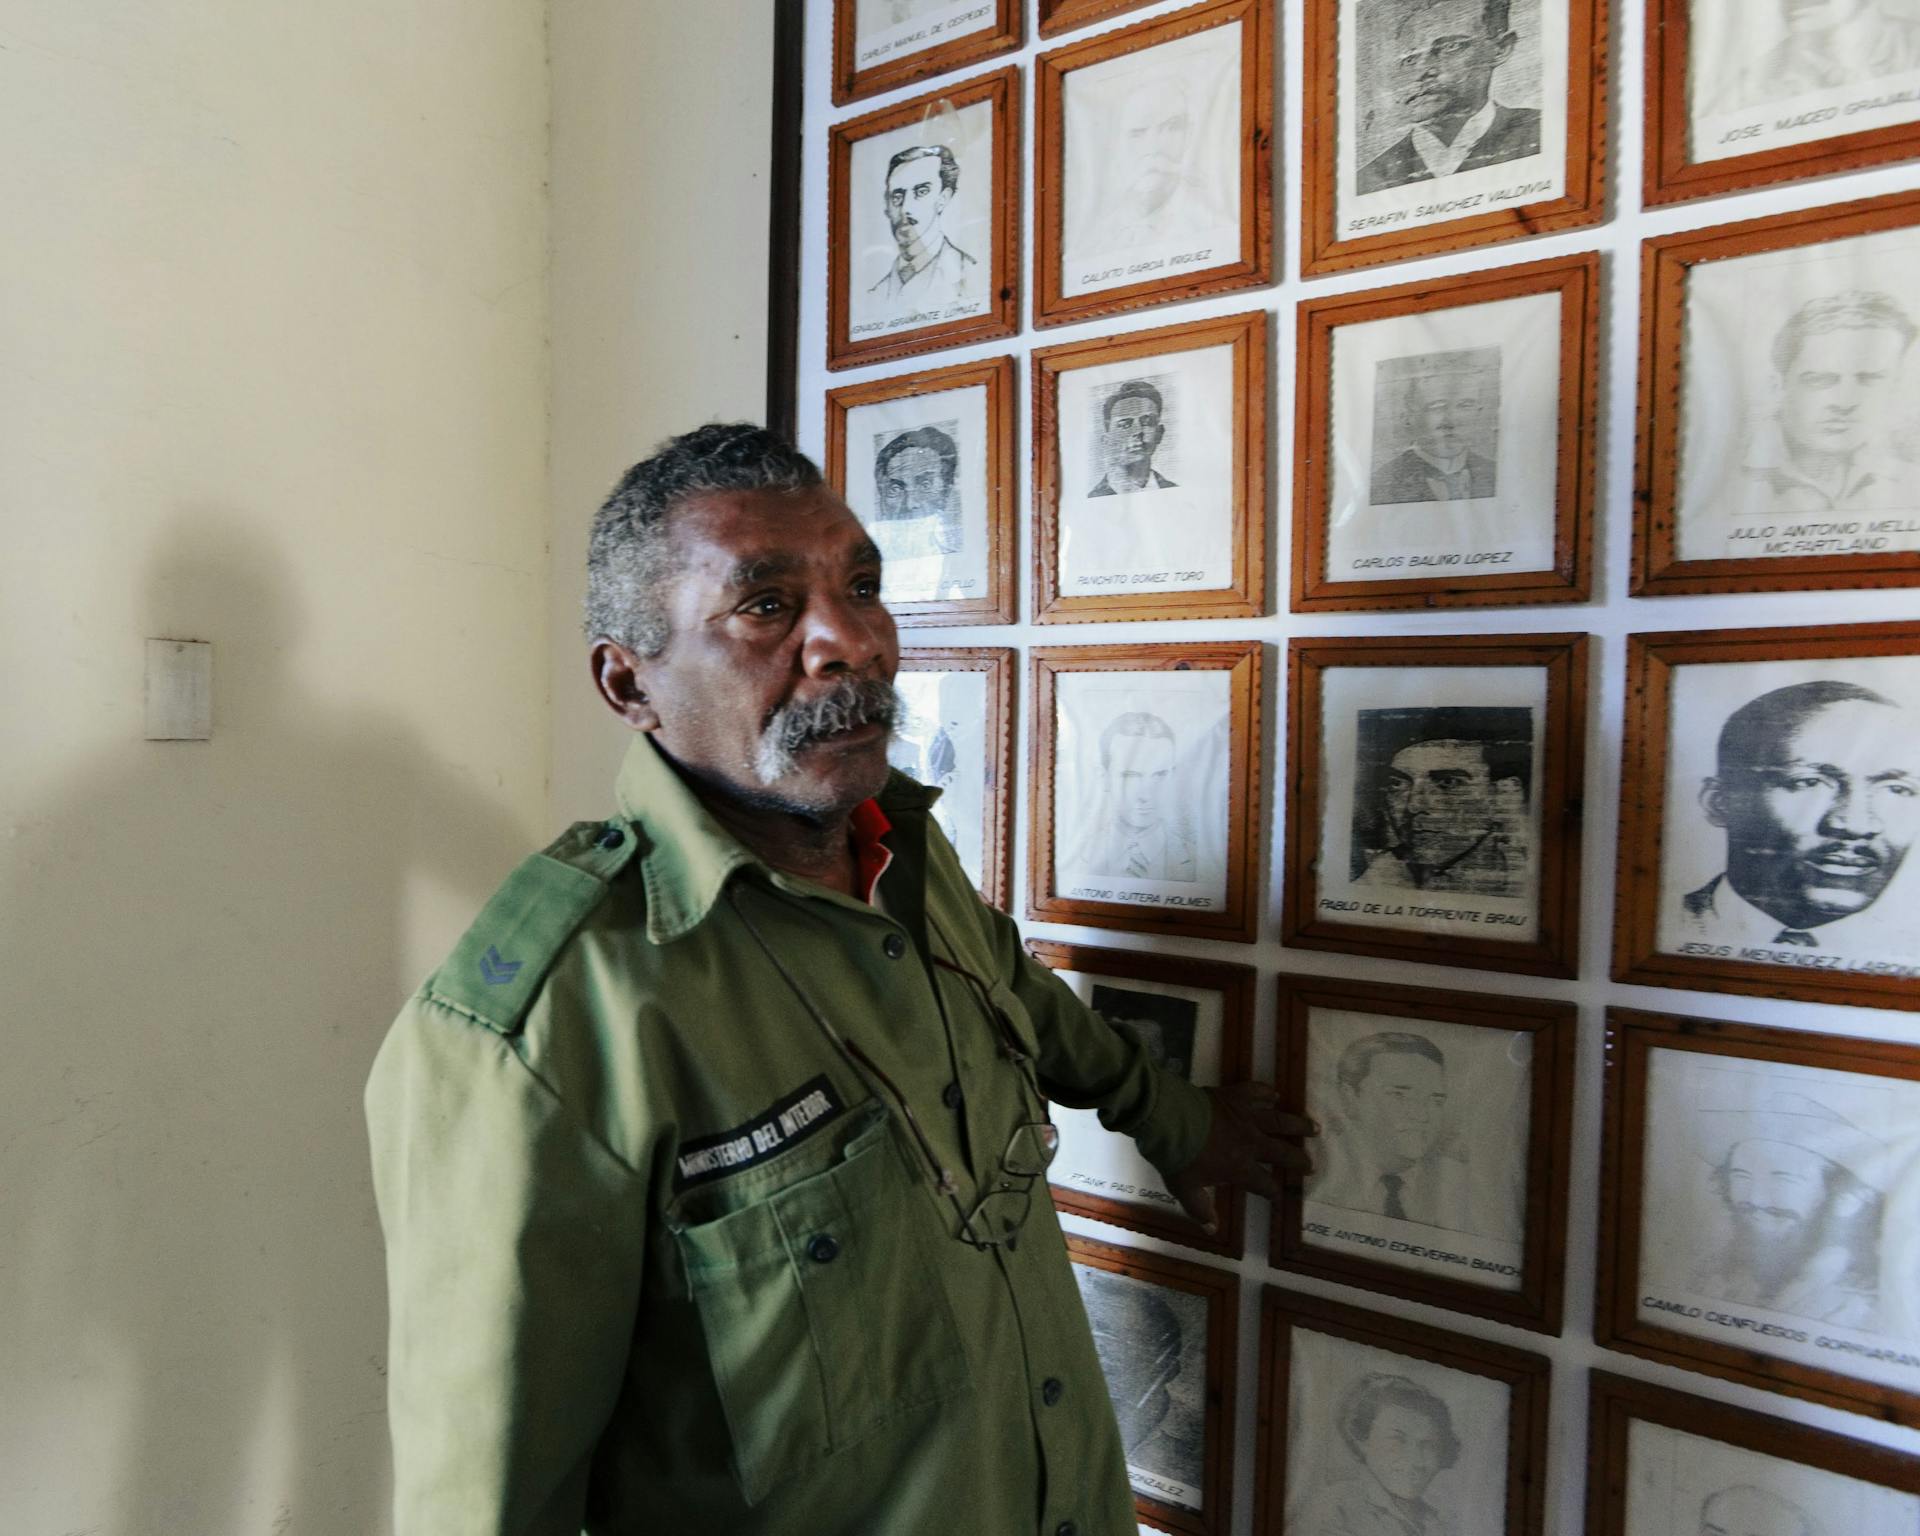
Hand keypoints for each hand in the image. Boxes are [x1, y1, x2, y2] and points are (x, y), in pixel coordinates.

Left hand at [1165, 1082, 1315, 1233]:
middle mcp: (1250, 1143)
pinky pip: (1256, 1092)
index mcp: (1240, 1167)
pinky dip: (1266, 1092)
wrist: (1169, 1119)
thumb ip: (1200, 1210)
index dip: (1272, 1191)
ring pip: (1280, 1121)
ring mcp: (1245, 1117)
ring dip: (1298, 1125)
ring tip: (1315, 1128)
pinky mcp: (1235, 1095)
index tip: (1278, 1195)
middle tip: (1311, 1165)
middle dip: (1298, 1160)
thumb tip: (1212, 1229)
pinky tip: (1275, 1094)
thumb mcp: (1185, 1189)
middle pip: (1282, 1153)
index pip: (1263, 1184)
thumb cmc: (1178, 1157)